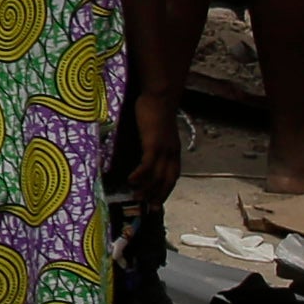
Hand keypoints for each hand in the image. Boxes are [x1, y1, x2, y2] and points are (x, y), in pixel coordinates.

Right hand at [125, 90, 182, 204]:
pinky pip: (147, 165)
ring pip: (157, 176)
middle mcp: (171, 153)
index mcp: (173, 150)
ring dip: (147, 189)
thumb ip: (152, 140)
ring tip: (136, 198)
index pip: (172, 175)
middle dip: (159, 195)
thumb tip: (143, 149)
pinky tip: (130, 181)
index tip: (158, 201)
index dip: (166, 189)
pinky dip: (140, 175)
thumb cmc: (155, 109)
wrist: (160, 96)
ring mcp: (164, 149)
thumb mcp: (157, 130)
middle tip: (150, 208)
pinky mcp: (153, 144)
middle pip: (167, 180)